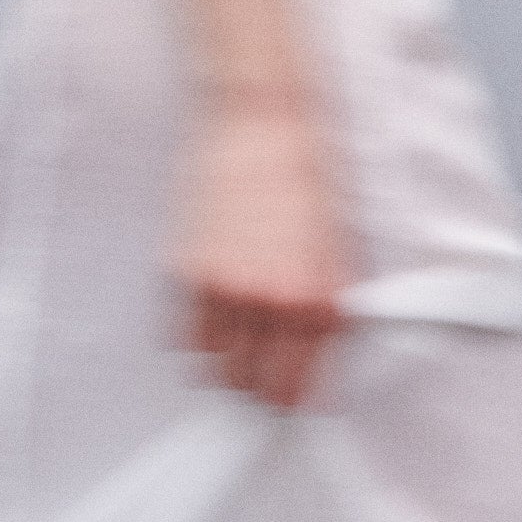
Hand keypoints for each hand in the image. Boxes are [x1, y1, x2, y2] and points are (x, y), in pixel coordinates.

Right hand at [170, 93, 351, 410]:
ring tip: (238, 325)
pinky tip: (216, 300)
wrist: (262, 122)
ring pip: (214, 366)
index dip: (291, 397)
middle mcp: (271, 303)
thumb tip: (318, 352)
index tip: (288, 399)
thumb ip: (328, 307)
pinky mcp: (185, 271)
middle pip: (251, 385)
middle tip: (260, 363)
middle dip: (257, 381)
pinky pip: (184, 334)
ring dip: (226, 354)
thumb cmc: (304, 175)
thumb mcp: (337, 247)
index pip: (298, 387)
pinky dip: (198, 327)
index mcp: (318, 301)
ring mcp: (223, 290)